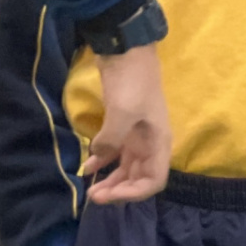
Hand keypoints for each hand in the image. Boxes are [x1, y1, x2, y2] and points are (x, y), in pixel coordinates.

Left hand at [85, 43, 172, 203]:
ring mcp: (136, 134)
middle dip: (118, 190)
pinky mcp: (122, 125)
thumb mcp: (122, 113)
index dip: (133, 194)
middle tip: (93, 197)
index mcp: (158, 143)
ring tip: (90, 189)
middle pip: (138, 178)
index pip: (154, 181)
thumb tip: (96, 161)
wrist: (126, 47)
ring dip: (110, 179)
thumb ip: (111, 142)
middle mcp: (150, 143)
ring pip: (126, 167)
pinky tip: (87, 167)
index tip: (108, 196)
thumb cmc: (131, 81)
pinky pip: (114, 151)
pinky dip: (102, 161)